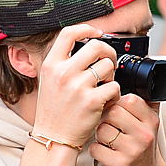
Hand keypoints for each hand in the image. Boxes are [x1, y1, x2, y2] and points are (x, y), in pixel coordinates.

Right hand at [33, 25, 120, 145]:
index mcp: (51, 64)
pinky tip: (107, 101)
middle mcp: (63, 73)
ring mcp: (78, 86)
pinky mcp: (92, 101)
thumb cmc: (54, 110)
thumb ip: (64, 63)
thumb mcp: (50, 80)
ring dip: (111, 76)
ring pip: (108, 66)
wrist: (53, 137)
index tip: (97, 33)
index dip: (86, 29)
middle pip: (96, 46)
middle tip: (108, 63)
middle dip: (108, 52)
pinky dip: (115, 94)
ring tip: (104, 87)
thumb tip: (86, 46)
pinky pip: (115, 87)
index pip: (68, 34)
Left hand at [89, 93, 165, 165]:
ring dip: (100, 136)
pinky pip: (95, 148)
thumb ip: (145, 103)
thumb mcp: (150, 125)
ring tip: (109, 141)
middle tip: (110, 127)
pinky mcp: (119, 165)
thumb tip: (138, 77)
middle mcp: (144, 135)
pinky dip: (96, 151)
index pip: (128, 99)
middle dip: (105, 119)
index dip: (116, 103)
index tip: (116, 111)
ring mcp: (132, 151)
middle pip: (112, 112)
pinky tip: (106, 154)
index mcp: (151, 120)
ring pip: (101, 130)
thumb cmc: (143, 149)